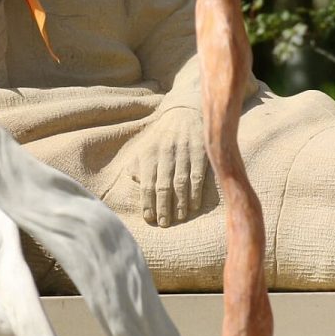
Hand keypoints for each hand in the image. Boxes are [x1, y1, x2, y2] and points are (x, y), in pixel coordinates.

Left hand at [130, 107, 207, 227]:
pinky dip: (196, 191)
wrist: (184, 112)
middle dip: (163, 207)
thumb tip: (134, 182)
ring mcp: (183, 153)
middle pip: (163, 186)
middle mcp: (165, 154)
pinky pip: (197, 175)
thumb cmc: (161, 135)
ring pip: (180, 183)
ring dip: (180, 203)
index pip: (147, 184)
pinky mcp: (200, 152)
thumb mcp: (144, 146)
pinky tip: (194, 205)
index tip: (149, 218)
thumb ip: (137, 164)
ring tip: (179, 217)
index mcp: (149, 154)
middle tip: (164, 223)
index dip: (147, 203)